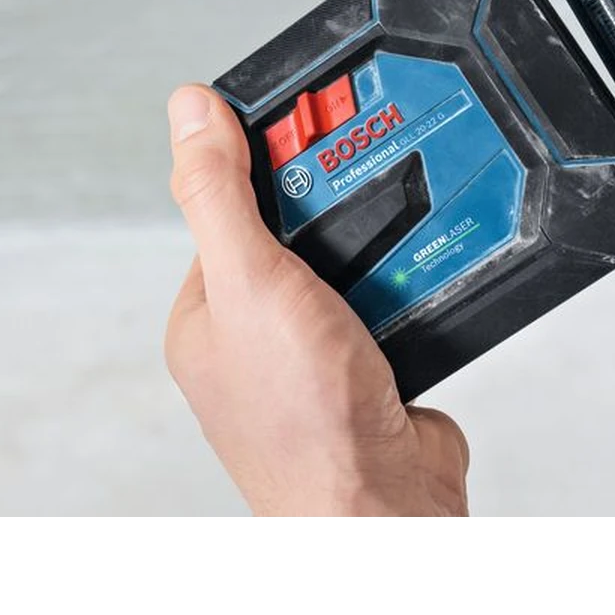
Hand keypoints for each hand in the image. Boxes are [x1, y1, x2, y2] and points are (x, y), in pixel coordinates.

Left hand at [164, 85, 469, 514]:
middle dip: (335, 209)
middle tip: (367, 175)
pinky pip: (395, 299)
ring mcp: (317, 355)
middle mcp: (258, 336)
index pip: (230, 212)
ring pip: (352, 266)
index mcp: (207, 316)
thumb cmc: (303, 418)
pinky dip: (413, 281)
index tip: (309, 129)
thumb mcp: (250, 281)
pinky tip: (426, 265)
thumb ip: (219, 194)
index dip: (266, 167)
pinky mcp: (374, 367)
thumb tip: (187, 110)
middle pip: (297, 235)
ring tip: (403, 220)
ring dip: (380, 245)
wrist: (385, 505)